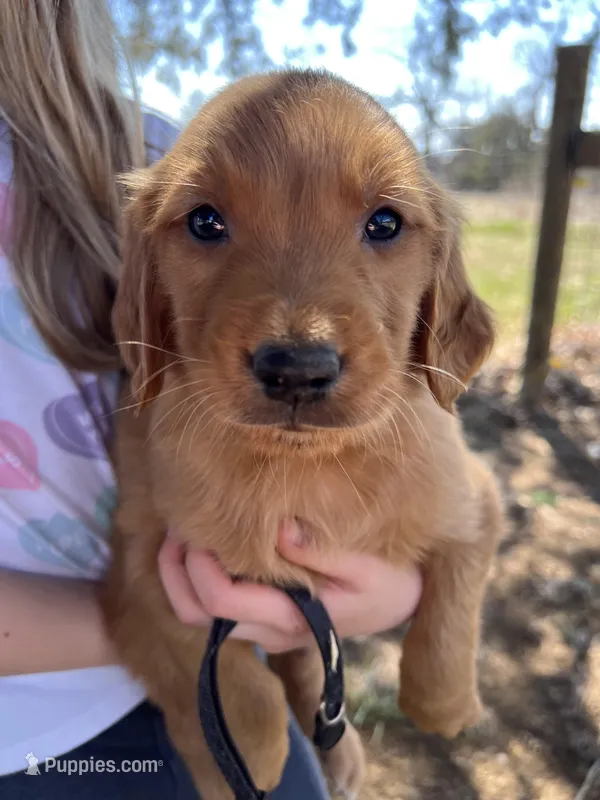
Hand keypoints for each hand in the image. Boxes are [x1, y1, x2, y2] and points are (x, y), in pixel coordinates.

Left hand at [158, 521, 421, 652]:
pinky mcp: (265, 619)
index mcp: (292, 618)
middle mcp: (270, 631)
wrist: (403, 603)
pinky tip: (205, 543)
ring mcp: (265, 629)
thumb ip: (322, 552)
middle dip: (176, 570)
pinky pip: (215, 608)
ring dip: (180, 575)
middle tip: (179, 526)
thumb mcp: (366, 564)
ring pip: (198, 616)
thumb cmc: (389, 580)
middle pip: (196, 614)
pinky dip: (196, 578)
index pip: (222, 601)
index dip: (197, 566)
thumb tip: (279, 530)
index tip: (198, 525)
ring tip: (182, 533)